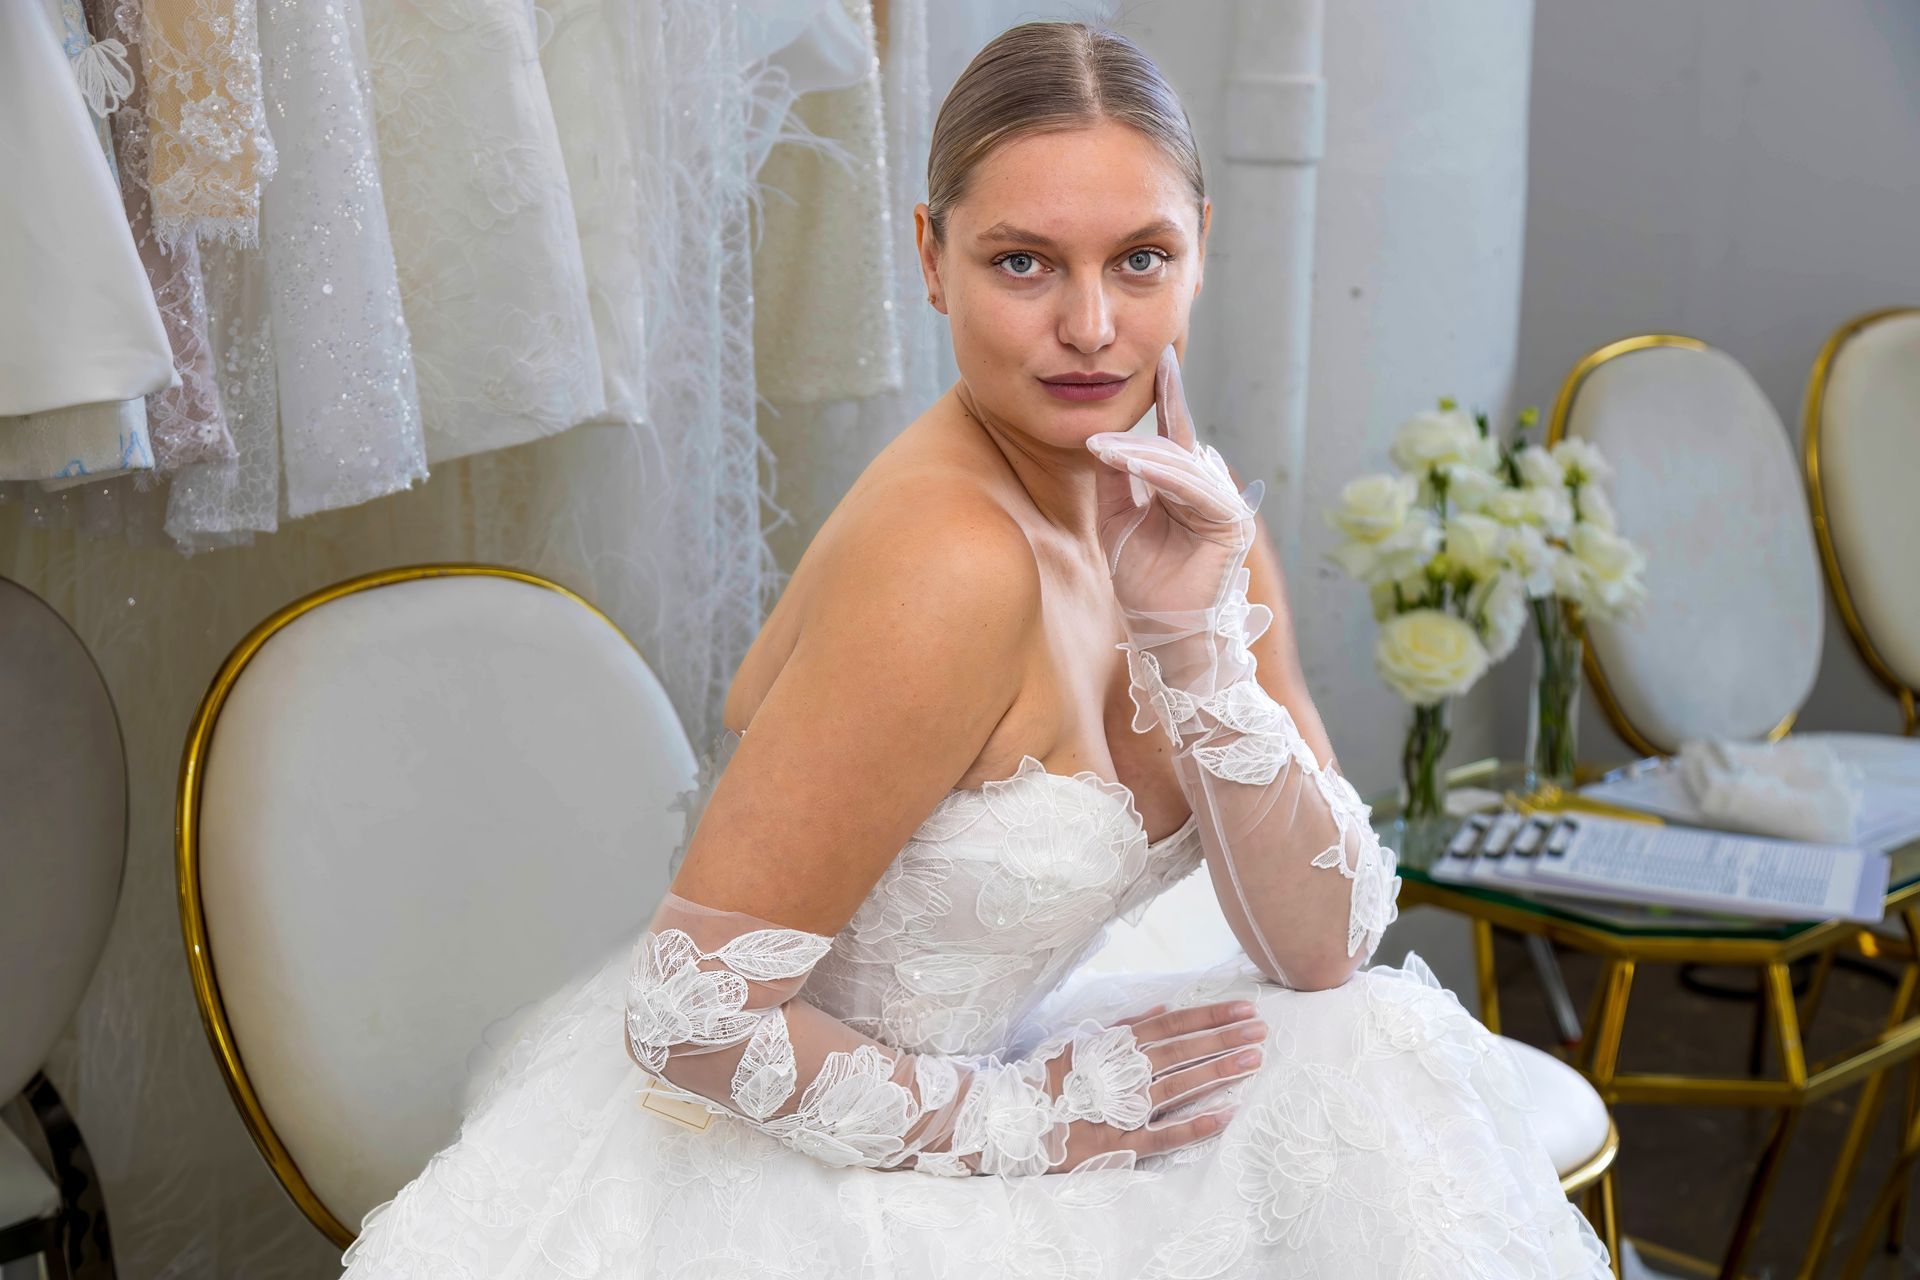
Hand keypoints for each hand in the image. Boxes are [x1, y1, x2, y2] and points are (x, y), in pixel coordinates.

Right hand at [1037, 997, 1263, 1172]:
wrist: (1011, 1119)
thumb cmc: (1047, 1079)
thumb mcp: (1079, 1041)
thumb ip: (1122, 1026)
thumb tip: (1162, 1009)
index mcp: (1116, 1046)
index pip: (1173, 1025)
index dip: (1210, 1017)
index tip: (1244, 1010)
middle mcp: (1124, 1072)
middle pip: (1183, 1051)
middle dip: (1224, 1039)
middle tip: (1261, 1031)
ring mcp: (1124, 1108)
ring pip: (1180, 1086)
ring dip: (1218, 1071)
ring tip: (1253, 1061)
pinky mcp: (1120, 1143)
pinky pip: (1164, 1134)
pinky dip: (1195, 1125)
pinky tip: (1226, 1115)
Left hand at [1086, 345, 1266, 620]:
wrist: (1160, 629)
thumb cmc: (1141, 581)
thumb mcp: (1116, 519)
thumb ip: (1116, 479)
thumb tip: (1105, 439)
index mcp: (1185, 487)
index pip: (1176, 435)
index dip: (1170, 397)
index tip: (1162, 360)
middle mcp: (1208, 490)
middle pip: (1174, 446)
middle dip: (1139, 435)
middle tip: (1098, 436)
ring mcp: (1224, 505)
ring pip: (1179, 464)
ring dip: (1139, 455)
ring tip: (1102, 450)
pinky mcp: (1231, 523)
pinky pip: (1192, 489)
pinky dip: (1160, 475)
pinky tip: (1130, 465)